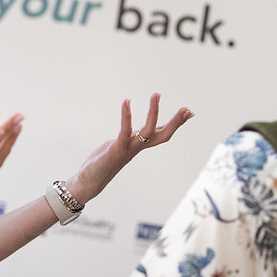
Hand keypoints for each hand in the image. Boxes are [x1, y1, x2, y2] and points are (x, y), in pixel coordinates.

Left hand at [67, 93, 192, 203]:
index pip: (162, 133)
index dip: (176, 123)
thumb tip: (138, 131)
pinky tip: (126, 102)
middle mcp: (137, 148)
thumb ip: (129, 138)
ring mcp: (128, 149)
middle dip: (175, 122)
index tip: (189, 112)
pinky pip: (124, 131)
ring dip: (153, 113)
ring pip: (147, 131)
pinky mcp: (116, 149)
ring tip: (156, 95)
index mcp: (139, 146)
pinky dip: (126, 116)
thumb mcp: (120, 146)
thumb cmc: (102, 163)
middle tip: (187, 109)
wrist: (88, 181)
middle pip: (162, 135)